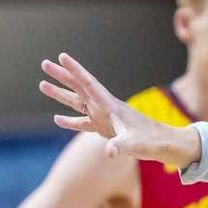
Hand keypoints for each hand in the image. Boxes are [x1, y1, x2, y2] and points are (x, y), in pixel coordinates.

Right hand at [41, 53, 202, 167]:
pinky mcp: (106, 130)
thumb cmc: (153, 142)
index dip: (76, 71)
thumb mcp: (136, 145)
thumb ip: (121, 146)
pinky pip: (83, 123)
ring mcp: (105, 118)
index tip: (62, 56)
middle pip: (79, 88)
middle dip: (62, 76)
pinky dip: (70, 121)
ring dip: (61, 95)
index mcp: (111, 106)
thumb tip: (108, 152)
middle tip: (44, 63)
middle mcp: (106, 108)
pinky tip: (57, 119)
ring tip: (42, 85)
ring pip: (78, 103)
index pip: (90, 84)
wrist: (165, 145)